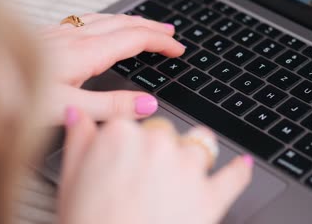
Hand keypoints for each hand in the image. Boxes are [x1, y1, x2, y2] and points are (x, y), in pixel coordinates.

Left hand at [39, 14, 183, 124]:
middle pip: (124, 23)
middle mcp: (75, 38)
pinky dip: (109, 21)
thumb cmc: (13, 99)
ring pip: (106, 19)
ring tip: (147, 25)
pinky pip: (88, 20)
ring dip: (132, 21)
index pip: (134, 39)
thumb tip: (147, 104)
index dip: (160, 42)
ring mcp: (60, 34)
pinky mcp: (49, 37)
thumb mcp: (67, 109)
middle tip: (172, 33)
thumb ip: (110, 107)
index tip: (178, 48)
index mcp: (85, 53)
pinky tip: (103, 26)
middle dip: (152, 27)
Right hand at [59, 107, 252, 223]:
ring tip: (182, 176)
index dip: (129, 141)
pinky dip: (238, 170)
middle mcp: (158, 143)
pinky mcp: (211, 195)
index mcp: (121, 135)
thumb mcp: (70, 181)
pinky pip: (234, 176)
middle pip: (165, 132)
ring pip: (200, 144)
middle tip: (147, 178)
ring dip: (194, 156)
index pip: (131, 123)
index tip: (127, 155)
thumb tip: (78, 114)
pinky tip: (240, 165)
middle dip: (158, 149)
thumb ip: (79, 141)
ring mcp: (188, 168)